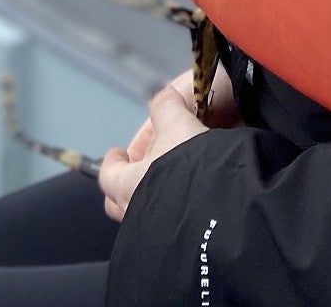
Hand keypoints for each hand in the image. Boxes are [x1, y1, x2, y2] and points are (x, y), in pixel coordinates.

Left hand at [100, 77, 208, 222]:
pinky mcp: (180, 235)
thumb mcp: (178, 122)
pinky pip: (168, 221)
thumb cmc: (189, 165)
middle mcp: (137, 211)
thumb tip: (162, 94)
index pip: (108, 175)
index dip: (113, 161)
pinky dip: (175, 204)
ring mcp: (156, 229)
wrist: (222, 204)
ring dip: (156, 190)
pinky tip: (192, 190)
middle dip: (132, 179)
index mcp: (128, 184)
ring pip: (147, 210)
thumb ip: (166, 105)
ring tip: (174, 173)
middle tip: (144, 164)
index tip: (117, 152)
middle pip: (123, 198)